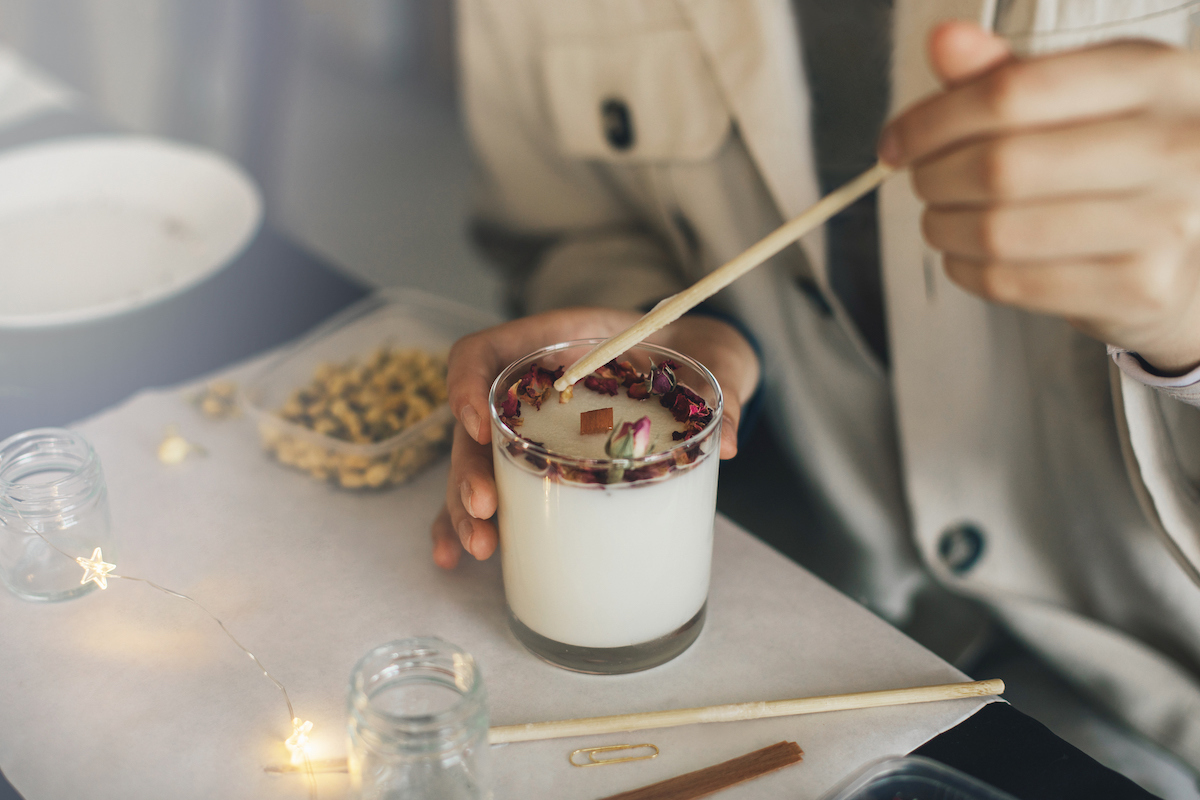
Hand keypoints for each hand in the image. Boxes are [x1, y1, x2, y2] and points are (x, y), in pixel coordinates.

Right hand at [431, 307, 760, 567]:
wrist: (688, 364)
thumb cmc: (685, 352)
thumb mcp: (704, 359)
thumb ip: (718, 386)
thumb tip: (725, 443)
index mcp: (552, 344)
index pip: (484, 352)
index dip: (469, 383)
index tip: (482, 424)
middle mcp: (526, 388)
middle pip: (472, 424)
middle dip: (469, 470)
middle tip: (485, 511)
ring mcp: (527, 430)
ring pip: (475, 466)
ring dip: (462, 509)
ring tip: (478, 550)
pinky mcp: (536, 465)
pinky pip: (495, 493)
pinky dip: (469, 526)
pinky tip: (457, 562)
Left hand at [880, 21, 1199, 373]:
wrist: (1192, 252)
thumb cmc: (1121, 165)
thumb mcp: (1078, 100)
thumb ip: (1006, 75)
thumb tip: (943, 42)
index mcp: (1156, 77)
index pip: (1011, 93)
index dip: (933, 119)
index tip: (897, 142)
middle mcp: (1174, 144)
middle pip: (1000, 165)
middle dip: (933, 177)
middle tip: (919, 181)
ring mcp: (1165, 222)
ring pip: (999, 230)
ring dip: (943, 228)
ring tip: (940, 219)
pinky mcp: (1139, 288)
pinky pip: (1011, 282)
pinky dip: (966, 269)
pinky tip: (967, 255)